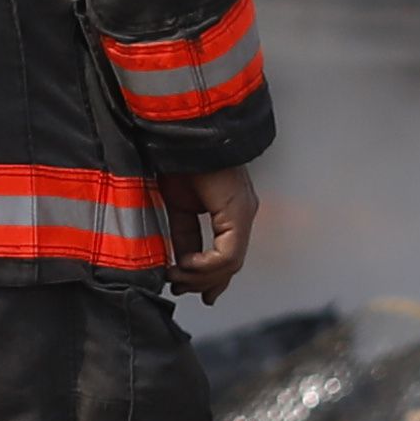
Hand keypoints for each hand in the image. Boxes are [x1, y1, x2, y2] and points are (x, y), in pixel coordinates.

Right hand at [161, 165, 257, 300]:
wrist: (181, 133)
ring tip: (176, 275)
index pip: (227, 256)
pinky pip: (228, 254)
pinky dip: (205, 266)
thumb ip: (182, 235)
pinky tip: (185, 262)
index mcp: (230, 209)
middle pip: (230, 265)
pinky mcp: (238, 211)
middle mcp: (242, 212)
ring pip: (230, 264)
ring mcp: (243, 212)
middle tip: (178, 287)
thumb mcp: (176, 206)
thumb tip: (180, 264)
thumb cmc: (177, 160)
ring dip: (199, 277)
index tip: (185, 288)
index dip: (208, 278)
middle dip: (202, 283)